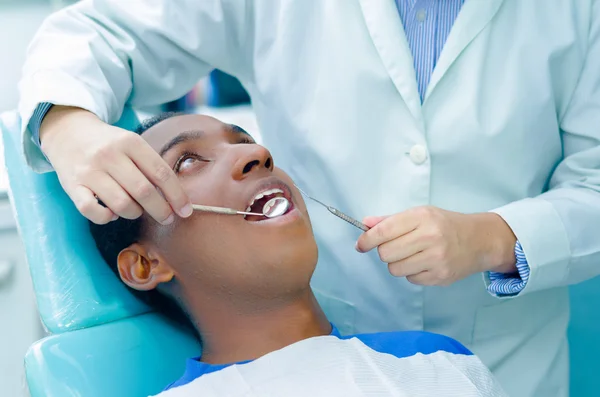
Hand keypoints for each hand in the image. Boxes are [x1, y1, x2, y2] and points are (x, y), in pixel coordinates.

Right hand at [40, 106, 191, 224]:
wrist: (68, 132)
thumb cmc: (110, 145)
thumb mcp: (133, 145)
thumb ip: (152, 166)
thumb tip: (177, 200)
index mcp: (131, 142)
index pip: (161, 173)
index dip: (177, 196)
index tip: (186, 210)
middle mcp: (110, 155)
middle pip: (144, 191)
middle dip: (161, 210)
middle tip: (166, 218)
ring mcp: (89, 170)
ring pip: (121, 204)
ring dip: (134, 213)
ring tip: (135, 210)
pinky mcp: (72, 185)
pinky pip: (92, 211)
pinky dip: (106, 217)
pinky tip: (111, 213)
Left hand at [355, 206, 516, 285]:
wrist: (480, 240)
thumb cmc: (446, 225)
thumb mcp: (420, 214)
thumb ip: (391, 220)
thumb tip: (365, 224)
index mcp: (422, 217)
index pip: (384, 231)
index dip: (367, 240)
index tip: (361, 244)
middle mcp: (430, 237)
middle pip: (386, 253)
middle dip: (385, 251)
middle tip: (396, 247)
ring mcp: (436, 259)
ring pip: (395, 269)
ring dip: (398, 264)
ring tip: (412, 255)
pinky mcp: (440, 277)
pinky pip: (410, 279)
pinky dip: (412, 273)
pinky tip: (424, 263)